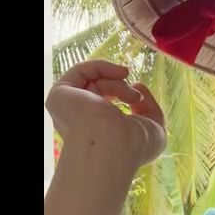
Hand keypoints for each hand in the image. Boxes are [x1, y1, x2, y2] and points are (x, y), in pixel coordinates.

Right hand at [46, 61, 166, 169]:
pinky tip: (122, 73)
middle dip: (122, 89)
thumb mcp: (153, 125)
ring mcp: (69, 108)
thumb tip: (136, 86)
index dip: (125, 97)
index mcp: (96, 133)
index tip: (140, 99)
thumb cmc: (135, 146)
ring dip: (118, 84)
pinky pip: (81, 71)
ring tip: (132, 97)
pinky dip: (103, 67)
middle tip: (136, 98)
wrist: (114, 148)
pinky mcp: (60, 95)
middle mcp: (79, 122)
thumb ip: (149, 107)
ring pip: (94, 81)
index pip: (106, 108)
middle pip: (101, 92)